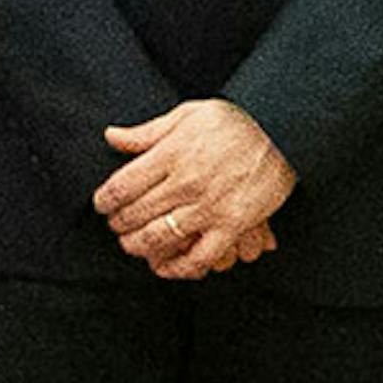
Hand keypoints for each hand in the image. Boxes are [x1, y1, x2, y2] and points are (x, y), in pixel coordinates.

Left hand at [91, 96, 290, 278]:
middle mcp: (186, 182)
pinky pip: (199, 257)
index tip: (101, 205)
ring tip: (131, 244)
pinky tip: (164, 267)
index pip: (122, 185)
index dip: (104, 200)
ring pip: (159, 238)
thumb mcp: (187, 114)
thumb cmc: (235, 120)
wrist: (281, 130)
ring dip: (138, 246)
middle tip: (115, 225)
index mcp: (171, 154)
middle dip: (118, 224)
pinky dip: (178, 267)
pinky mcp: (232, 225)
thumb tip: (111, 136)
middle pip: (136, 213)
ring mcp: (209, 206)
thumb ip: (147, 132)